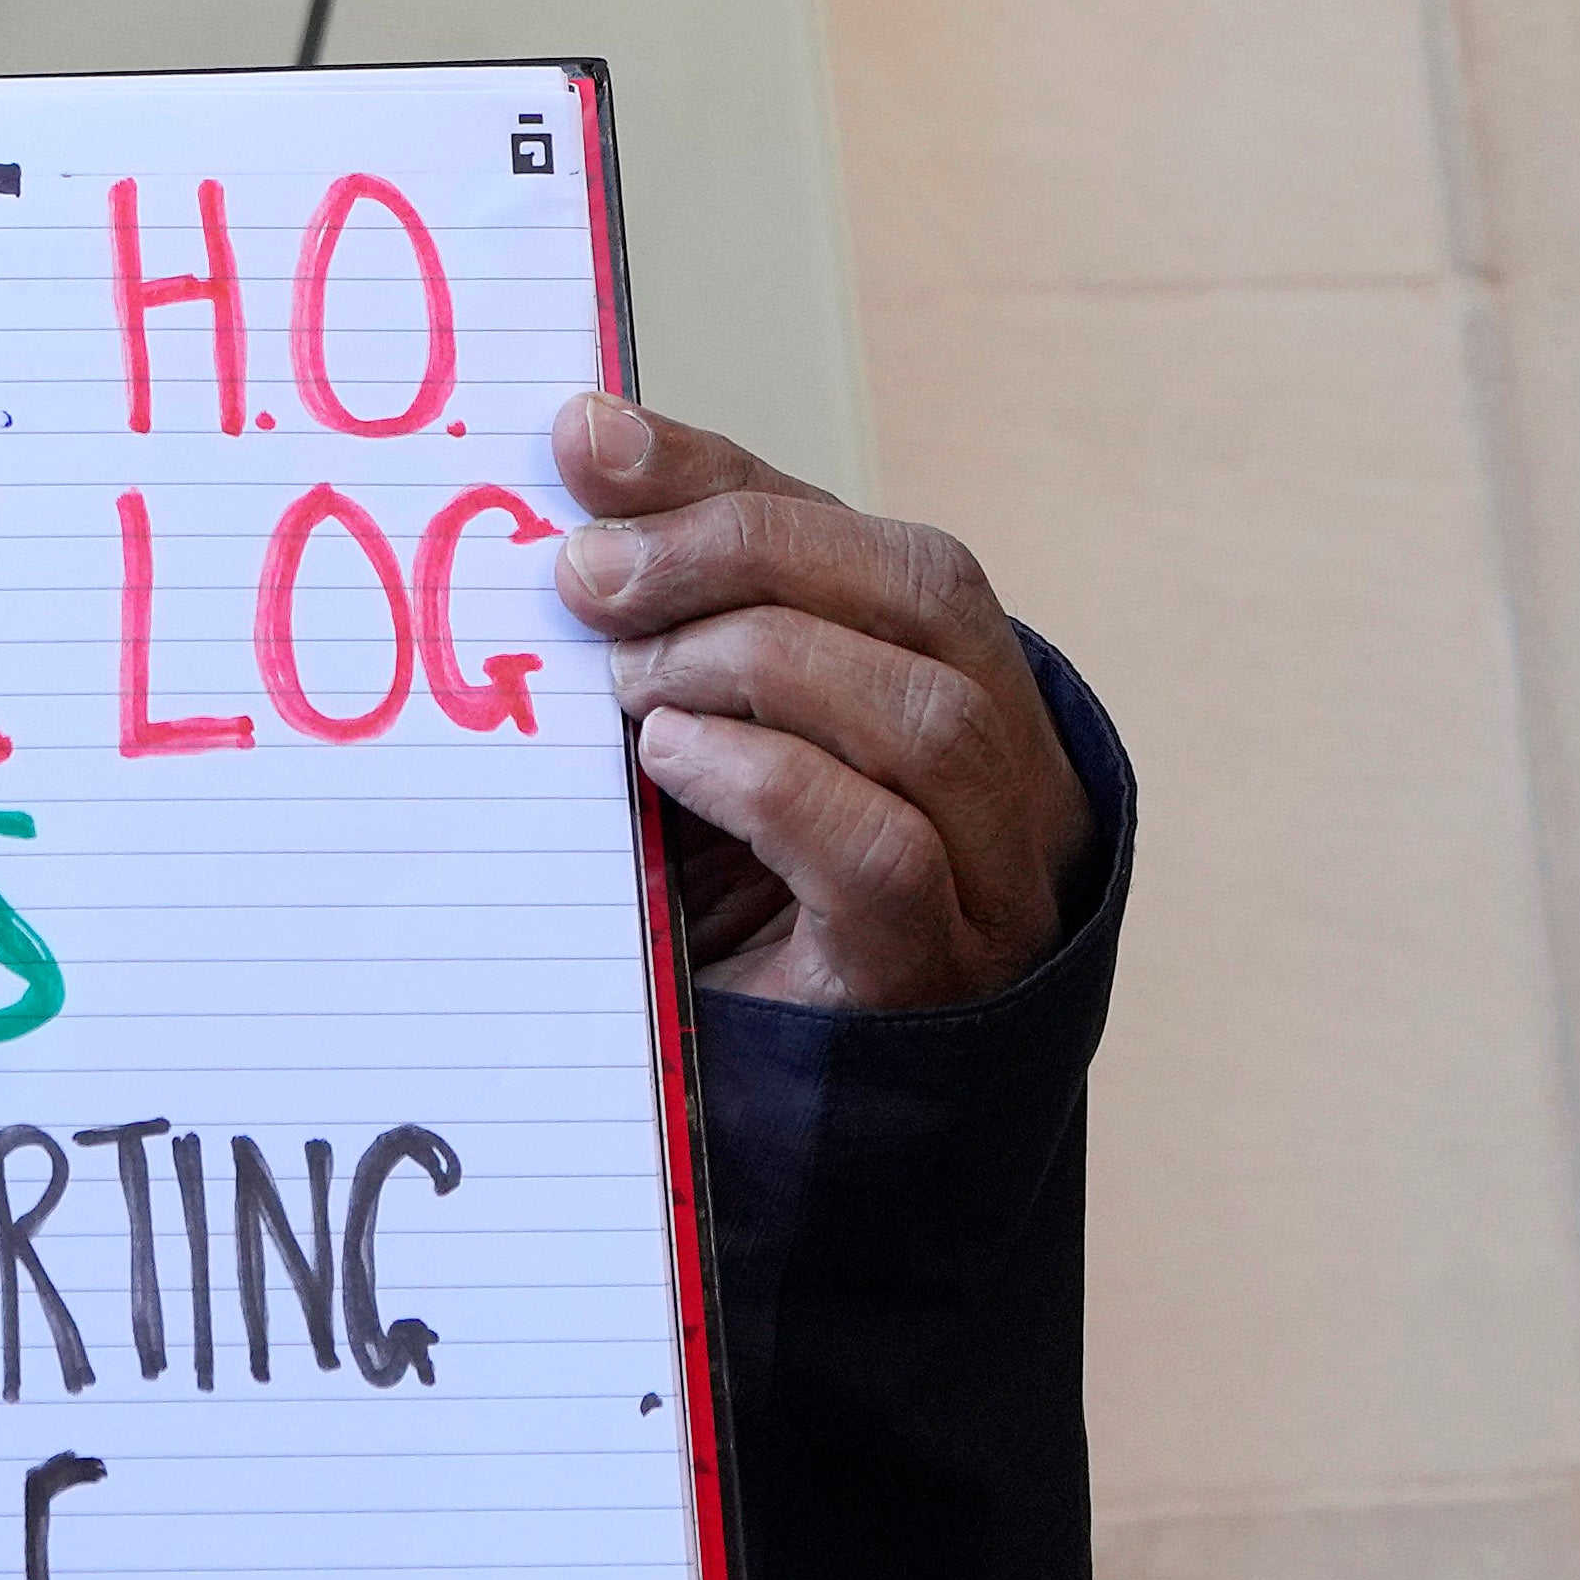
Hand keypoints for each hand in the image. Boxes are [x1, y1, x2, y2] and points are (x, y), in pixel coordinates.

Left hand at [547, 394, 1091, 1012]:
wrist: (779, 1139)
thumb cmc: (724, 920)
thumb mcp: (693, 753)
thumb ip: (667, 632)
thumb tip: (575, 470)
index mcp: (952, 691)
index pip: (865, 538)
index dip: (726, 476)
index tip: (584, 440)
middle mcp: (1005, 772)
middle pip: (927, 590)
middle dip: (742, 552)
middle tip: (586, 577)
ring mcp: (990, 882)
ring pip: (930, 715)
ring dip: (754, 664)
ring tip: (626, 691)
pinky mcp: (930, 982)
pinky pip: (885, 854)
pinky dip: (769, 782)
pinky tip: (669, 763)